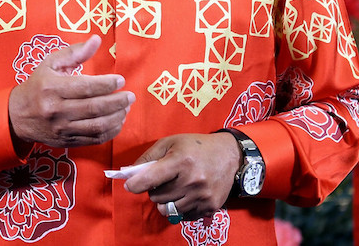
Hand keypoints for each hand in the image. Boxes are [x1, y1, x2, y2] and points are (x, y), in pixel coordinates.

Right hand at [7, 34, 134, 148]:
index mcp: (51, 87)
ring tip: (126, 108)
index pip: (85, 87)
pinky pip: (94, 139)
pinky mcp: (67, 141)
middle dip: (117, 102)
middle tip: (130, 96)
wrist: (18, 115)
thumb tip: (97, 40)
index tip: (120, 80)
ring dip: (116, 117)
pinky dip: (110, 131)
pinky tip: (117, 121)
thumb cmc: (37, 85)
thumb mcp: (51, 63)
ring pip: (96, 126)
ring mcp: (62, 128)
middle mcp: (56, 109)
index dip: (106, 84)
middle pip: (94, 108)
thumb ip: (75, 52)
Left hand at [123, 132, 240, 221]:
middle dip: (154, 190)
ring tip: (173, 187)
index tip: (129, 186)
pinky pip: (184, 216)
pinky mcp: (210, 207)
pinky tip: (185, 195)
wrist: (229, 155)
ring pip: (169, 209)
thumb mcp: (170, 142)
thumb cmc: (195, 146)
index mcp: (180, 161)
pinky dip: (179, 208)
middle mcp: (192, 181)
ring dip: (166, 200)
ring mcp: (202, 196)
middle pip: (157, 197)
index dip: (135, 184)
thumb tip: (129, 173)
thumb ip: (149, 157)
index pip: (150, 179)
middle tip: (161, 180)